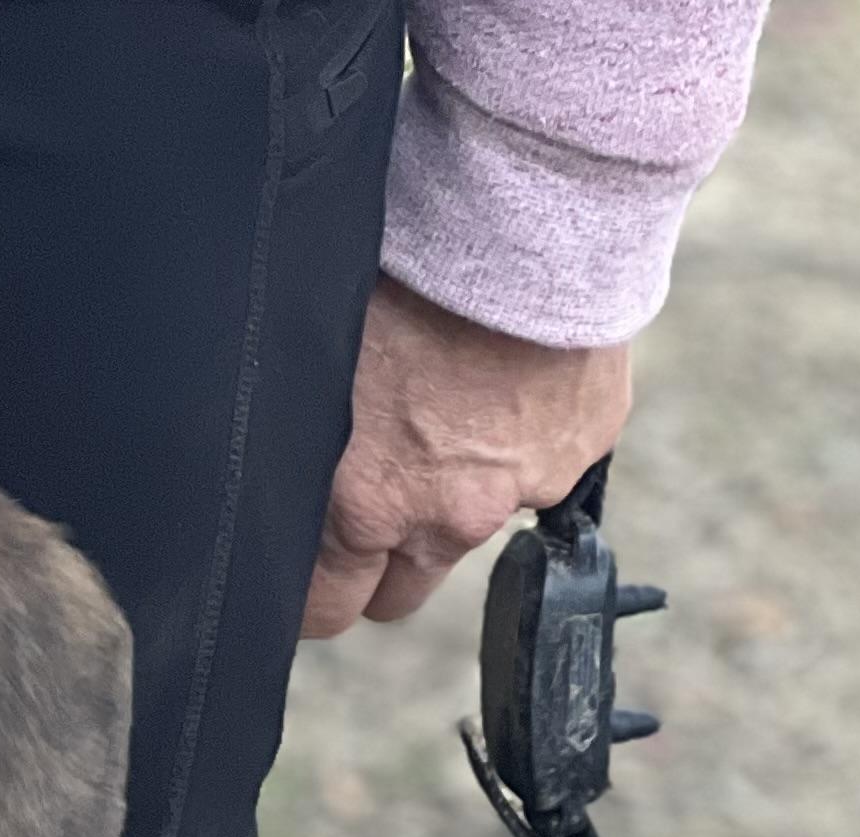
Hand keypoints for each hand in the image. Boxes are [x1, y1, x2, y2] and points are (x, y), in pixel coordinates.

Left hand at [303, 275, 633, 636]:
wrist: (522, 205)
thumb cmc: (405, 264)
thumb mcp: (317, 358)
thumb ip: (303, 443)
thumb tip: (277, 479)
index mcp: (367, 504)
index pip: (328, 608)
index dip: (318, 588)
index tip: (315, 566)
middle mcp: (449, 516)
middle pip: (401, 592)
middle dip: (385, 557)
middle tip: (380, 480)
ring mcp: (525, 487)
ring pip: (472, 533)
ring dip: (456, 495)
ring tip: (448, 408)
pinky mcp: (583, 448)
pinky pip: (545, 466)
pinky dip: (527, 437)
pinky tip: (510, 373)